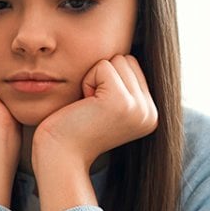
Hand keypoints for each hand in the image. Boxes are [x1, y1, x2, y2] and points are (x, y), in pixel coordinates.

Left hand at [34, 55, 157, 171]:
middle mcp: (150, 112)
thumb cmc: (73, 128)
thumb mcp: (105, 106)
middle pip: (127, 60)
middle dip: (102, 76)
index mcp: (149, 114)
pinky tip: (84, 105)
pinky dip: (87, 81)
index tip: (96, 107)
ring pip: (117, 60)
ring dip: (94, 78)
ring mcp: (139, 108)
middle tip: (90, 106)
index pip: (133, 66)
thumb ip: (122, 85)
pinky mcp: (121, 102)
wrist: (59, 155)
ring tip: (88, 106)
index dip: (107, 79)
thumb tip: (123, 55)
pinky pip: (103, 66)